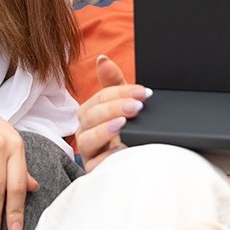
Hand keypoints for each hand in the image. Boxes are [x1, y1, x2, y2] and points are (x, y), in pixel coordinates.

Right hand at [75, 54, 149, 171]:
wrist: (136, 159)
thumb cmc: (126, 129)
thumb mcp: (124, 104)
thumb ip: (114, 83)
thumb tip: (102, 59)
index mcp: (91, 113)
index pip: (99, 99)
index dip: (120, 93)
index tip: (143, 92)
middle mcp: (86, 131)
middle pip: (91, 117)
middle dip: (114, 108)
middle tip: (137, 107)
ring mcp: (90, 152)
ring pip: (86, 139)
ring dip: (104, 130)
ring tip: (122, 124)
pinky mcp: (95, 170)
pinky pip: (95, 165)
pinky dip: (107, 157)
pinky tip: (122, 149)